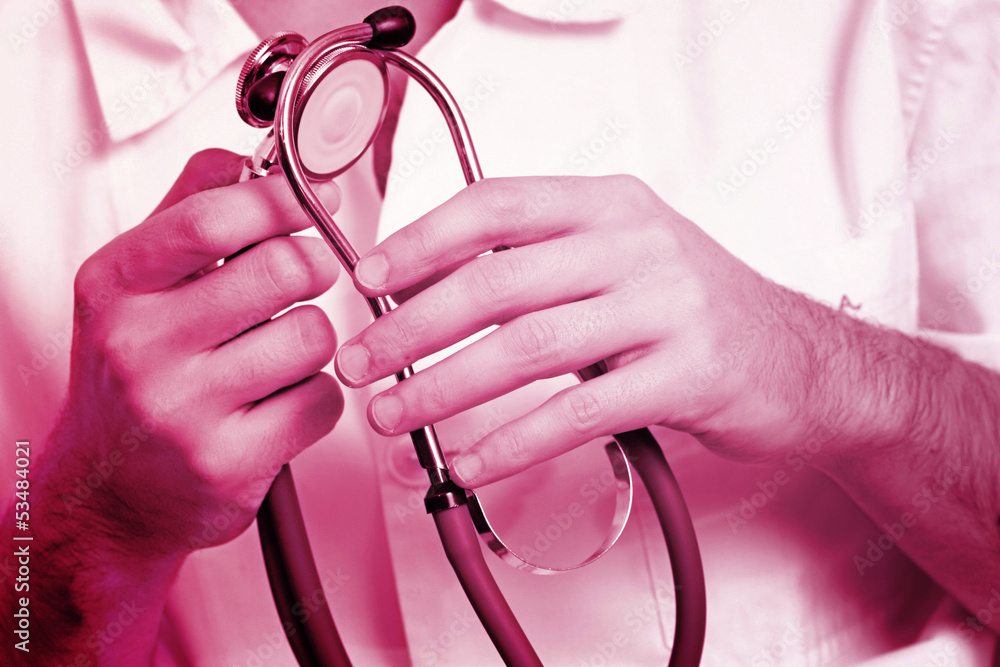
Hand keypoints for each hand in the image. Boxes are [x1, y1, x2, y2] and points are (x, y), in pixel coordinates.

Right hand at [51, 149, 343, 559]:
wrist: (103, 497)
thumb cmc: (128, 383)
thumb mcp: (132, 288)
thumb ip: (188, 214)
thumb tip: (253, 163)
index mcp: (117, 287)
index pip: (214, 218)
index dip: (282, 199)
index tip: (312, 200)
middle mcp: (142, 346)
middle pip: (283, 270)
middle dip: (314, 267)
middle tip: (307, 277)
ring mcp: (184, 410)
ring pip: (312, 336)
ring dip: (313, 340)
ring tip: (278, 353)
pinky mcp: (228, 463)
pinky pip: (320, 400)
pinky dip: (315, 397)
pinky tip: (279, 403)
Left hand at [335, 175, 854, 486]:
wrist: (803, 363)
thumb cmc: (697, 312)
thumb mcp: (624, 260)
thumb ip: (543, 265)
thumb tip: (432, 295)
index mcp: (609, 206)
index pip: (495, 205)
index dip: (420, 241)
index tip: (369, 281)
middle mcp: (637, 245)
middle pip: (497, 281)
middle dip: (413, 329)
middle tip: (363, 364)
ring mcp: (666, 308)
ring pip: (527, 348)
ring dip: (446, 389)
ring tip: (397, 418)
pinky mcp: (685, 377)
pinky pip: (577, 412)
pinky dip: (510, 442)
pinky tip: (470, 463)